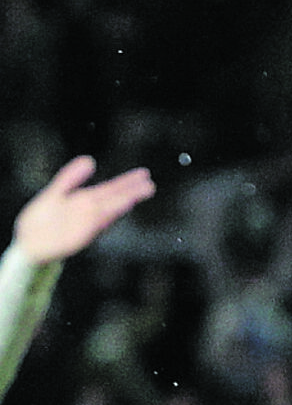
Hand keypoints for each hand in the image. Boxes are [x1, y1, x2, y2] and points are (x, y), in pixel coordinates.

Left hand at [11, 156, 154, 264]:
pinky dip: (105, 217)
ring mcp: (84, 224)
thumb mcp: (54, 193)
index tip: (144, 173)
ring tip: (139, 195)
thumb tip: (90, 160)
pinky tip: (114, 210)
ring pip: (107, 210)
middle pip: (113, 199)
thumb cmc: (41, 221)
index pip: (111, 189)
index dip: (127, 181)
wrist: (28, 244)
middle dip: (131, 191)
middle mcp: (88, 212)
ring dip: (123, 203)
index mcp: (84, 201)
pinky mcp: (77, 237)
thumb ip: (71, 178)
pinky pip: (93, 224)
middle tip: (150, 184)